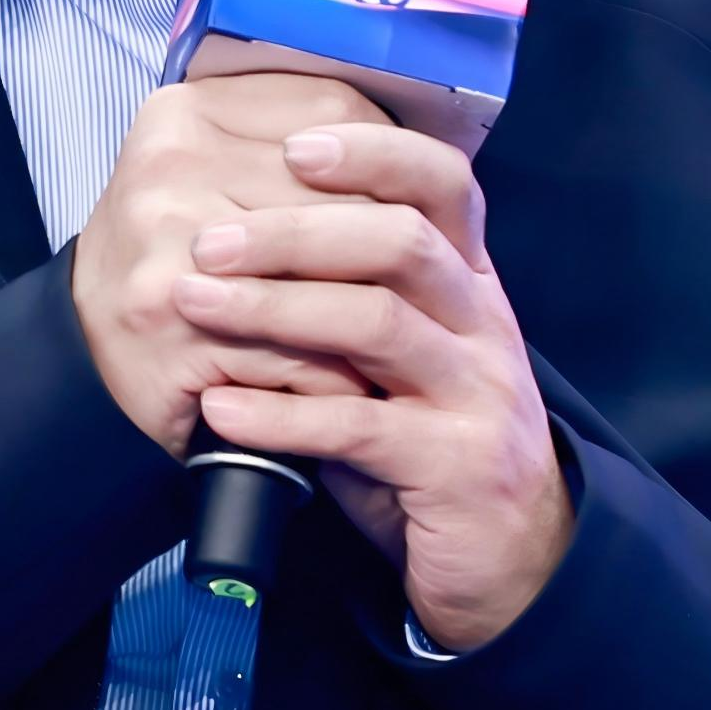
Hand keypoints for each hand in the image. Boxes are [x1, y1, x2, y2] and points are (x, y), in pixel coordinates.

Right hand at [72, 72, 393, 452]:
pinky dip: (340, 377)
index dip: (392, 158)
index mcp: (186, 113)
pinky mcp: (178, 330)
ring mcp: (170, 248)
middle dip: (393, 250)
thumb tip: (411, 149)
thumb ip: (295, 141)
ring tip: (401, 337)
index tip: (412, 199)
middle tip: (420, 283)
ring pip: (334, 276)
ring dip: (380, 317)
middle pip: (345, 196)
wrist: (81, 346)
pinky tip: (352, 386)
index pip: (335, 109)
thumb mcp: (214, 170)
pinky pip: (302, 352)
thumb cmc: (168, 254)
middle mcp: (170, 168)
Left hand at [175, 122, 567, 650]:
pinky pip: (360, 427)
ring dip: (274, 308)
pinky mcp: (460, 467)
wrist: (514, 563)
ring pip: (378, 322)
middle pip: (401, 242)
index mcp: (471, 286)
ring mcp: (480, 395)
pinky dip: (281, 413)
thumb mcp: (401, 362)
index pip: (444, 185)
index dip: (374, 153)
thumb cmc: (431, 448)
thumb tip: (240, 231)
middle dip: (296, 231)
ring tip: (195, 303)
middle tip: (209, 240)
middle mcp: (484, 326)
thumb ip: (348, 299)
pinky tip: (219, 409)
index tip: (293, 146)